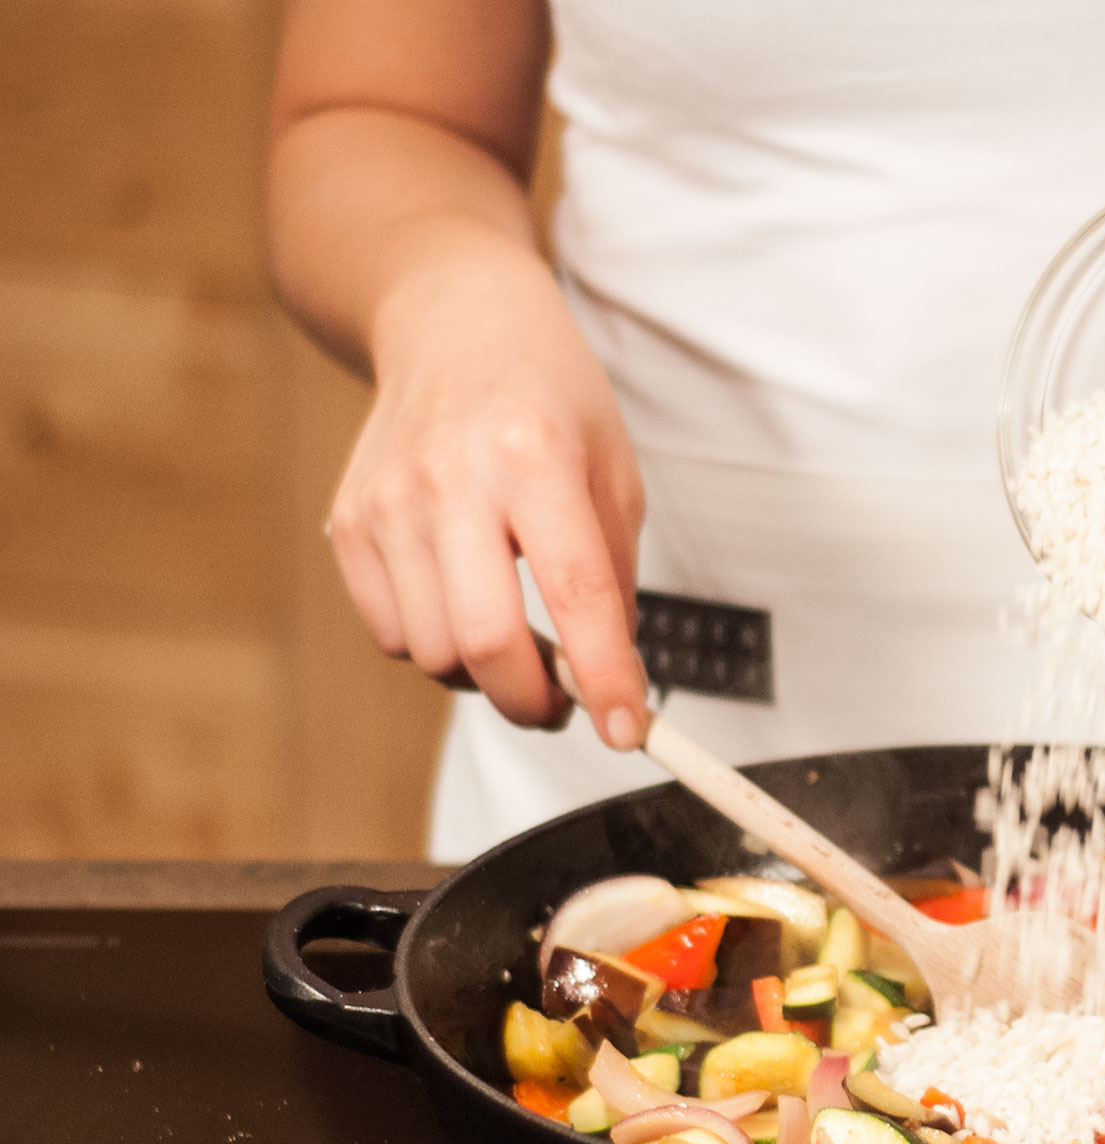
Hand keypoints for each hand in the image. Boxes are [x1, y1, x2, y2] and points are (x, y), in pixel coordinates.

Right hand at [327, 240, 650, 748]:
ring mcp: (389, 500)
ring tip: (515, 639)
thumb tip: (612, 684)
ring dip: (482, 674)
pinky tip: (462, 602)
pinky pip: (391, 632)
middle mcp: (452, 477)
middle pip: (485, 642)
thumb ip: (614, 579)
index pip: (576, 596)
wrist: (453, 321)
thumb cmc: (548, 398)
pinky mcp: (349, 520)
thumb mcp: (613, 470)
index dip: (604, 680)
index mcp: (536, 456)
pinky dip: (434, 644)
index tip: (627, 732)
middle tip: (561, 705)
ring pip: (433, 652)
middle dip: (532, 701)